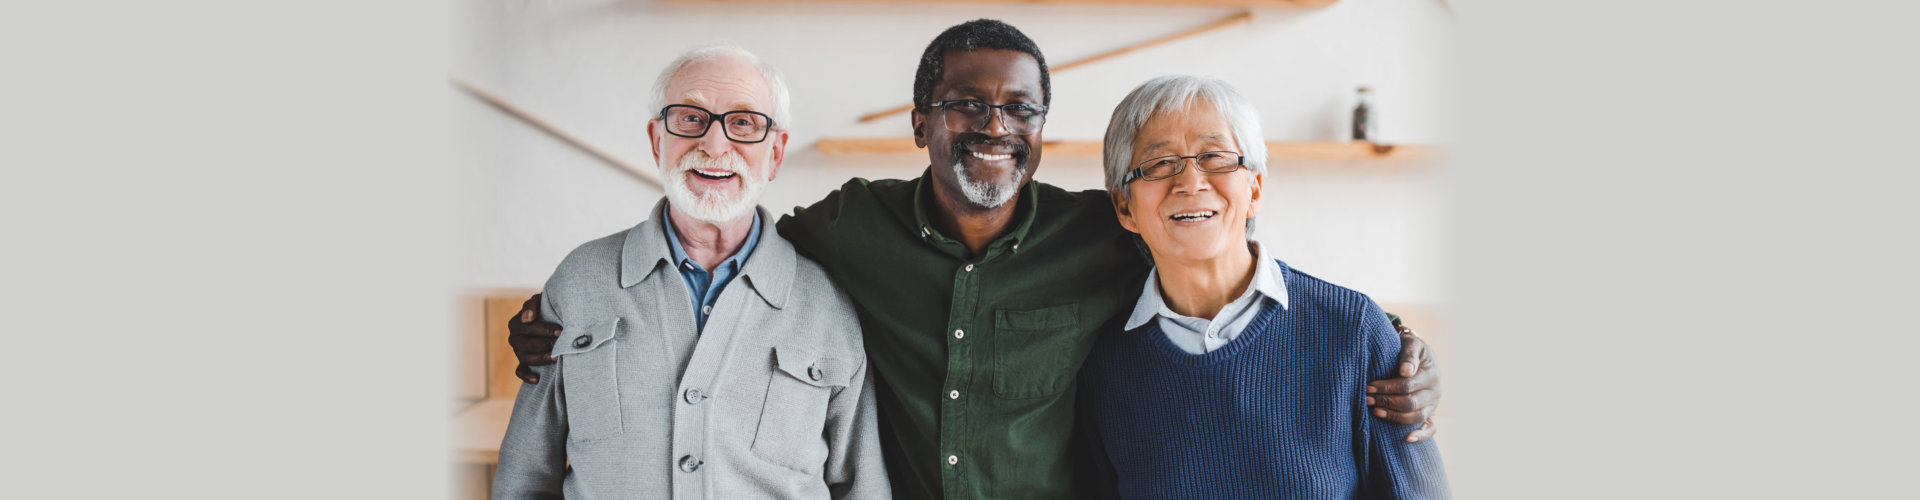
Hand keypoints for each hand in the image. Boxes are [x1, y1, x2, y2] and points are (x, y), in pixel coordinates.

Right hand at [507, 293, 561, 383]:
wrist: (555, 319)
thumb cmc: (548, 308)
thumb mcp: (541, 301)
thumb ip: (532, 304)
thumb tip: (528, 318)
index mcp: (516, 323)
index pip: (527, 328)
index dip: (544, 330)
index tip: (561, 331)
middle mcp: (515, 338)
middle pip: (526, 344)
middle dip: (545, 344)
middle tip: (561, 344)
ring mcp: (518, 352)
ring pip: (525, 358)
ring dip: (540, 359)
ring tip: (556, 358)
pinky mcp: (524, 363)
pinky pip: (520, 371)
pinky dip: (526, 376)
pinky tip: (537, 379)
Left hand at [1365, 324, 1439, 441]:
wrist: (1419, 355)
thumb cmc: (1410, 348)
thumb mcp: (1412, 344)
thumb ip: (1409, 355)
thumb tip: (1406, 371)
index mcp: (1431, 374)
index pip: (1407, 385)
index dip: (1386, 387)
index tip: (1368, 386)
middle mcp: (1436, 391)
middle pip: (1410, 402)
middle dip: (1386, 401)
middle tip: (1366, 399)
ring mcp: (1434, 404)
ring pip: (1416, 416)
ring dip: (1394, 416)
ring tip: (1375, 411)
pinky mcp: (1431, 413)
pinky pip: (1430, 428)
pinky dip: (1421, 435)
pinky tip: (1407, 438)